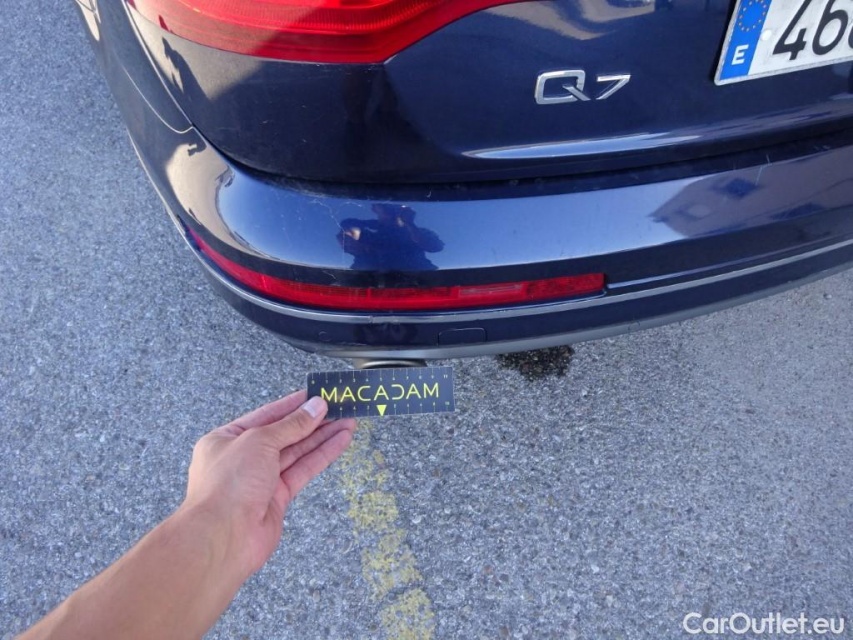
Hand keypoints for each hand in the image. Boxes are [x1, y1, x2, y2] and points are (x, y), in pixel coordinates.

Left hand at [182, 391, 354, 577]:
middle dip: (312, 421)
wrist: (223, 537)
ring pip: (297, 452)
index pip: (266, 415)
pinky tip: (340, 441)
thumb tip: (315, 407)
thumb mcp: (259, 441)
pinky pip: (303, 470)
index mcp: (227, 439)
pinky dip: (323, 455)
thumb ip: (291, 424)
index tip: (316, 395)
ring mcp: (261, 479)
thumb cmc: (227, 485)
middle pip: (284, 434)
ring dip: (323, 436)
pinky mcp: (277, 498)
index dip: (293, 405)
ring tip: (348, 421)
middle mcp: (243, 458)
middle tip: (339, 407)